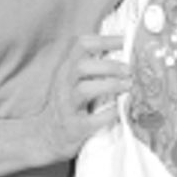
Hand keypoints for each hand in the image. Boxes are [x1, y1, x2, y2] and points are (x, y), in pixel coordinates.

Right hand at [40, 34, 129, 159]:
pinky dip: (107, 114)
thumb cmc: (69, 105)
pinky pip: (90, 120)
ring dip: (110, 86)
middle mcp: (65, 84)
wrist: (47, 136)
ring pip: (84, 89)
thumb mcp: (74, 80)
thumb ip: (93, 65)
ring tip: (128, 86)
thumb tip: (125, 51)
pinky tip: (119, 110)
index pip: (82, 45)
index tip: (126, 40)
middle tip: (129, 70)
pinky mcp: (74, 127)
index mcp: (67, 69)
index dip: (105, 40)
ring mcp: (67, 106)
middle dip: (109, 66)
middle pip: (82, 66)